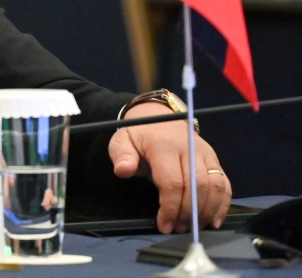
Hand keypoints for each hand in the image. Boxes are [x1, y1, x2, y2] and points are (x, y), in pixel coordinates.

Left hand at [109, 102, 230, 233]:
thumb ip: (122, 156)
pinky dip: (223, 204)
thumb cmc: (139, 134)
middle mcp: (189, 148)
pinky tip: (213, 220)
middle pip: (196, 186)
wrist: (158, 116)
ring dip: (206, 211)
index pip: (172, 181)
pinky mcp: (214, 159)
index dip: (170, 207)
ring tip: (193, 227)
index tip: (164, 225)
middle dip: (188, 213)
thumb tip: (122, 170)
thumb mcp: (122, 141)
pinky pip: (225, 184)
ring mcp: (205, 153)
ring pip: (215, 186)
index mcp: (163, 145)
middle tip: (178, 229)